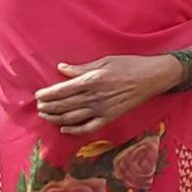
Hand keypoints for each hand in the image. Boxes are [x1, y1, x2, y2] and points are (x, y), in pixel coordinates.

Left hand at [35, 55, 178, 134]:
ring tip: (46, 115)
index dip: (46, 94)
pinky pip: (88, 127)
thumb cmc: (129, 65)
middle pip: (63, 105)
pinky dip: (74, 130)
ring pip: (71, 118)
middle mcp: (94, 97)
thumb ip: (81, 68)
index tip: (38, 95)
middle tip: (39, 106)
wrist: (153, 77)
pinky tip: (64, 128)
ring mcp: (102, 109)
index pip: (61, 91)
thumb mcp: (105, 61)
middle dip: (47, 107)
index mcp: (91, 80)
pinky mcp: (110, 117)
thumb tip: (61, 68)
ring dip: (55, 118)